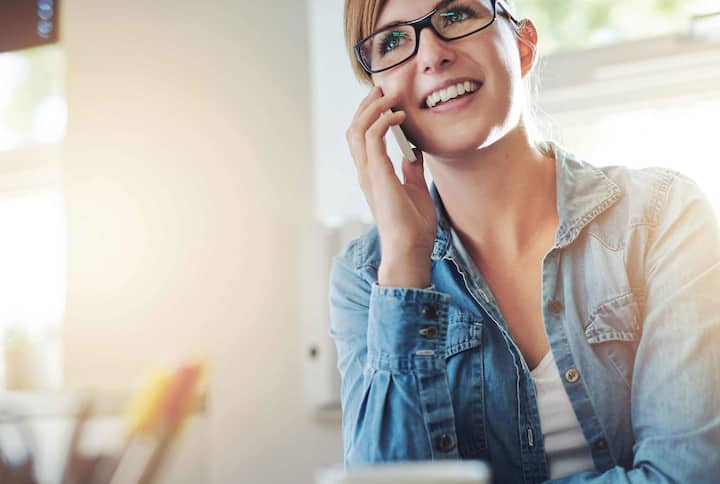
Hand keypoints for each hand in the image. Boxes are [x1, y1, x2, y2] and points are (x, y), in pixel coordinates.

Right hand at [345, 87, 436, 286]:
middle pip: (354, 128)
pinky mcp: (378, 175)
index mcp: (372, 175)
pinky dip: (383, 121)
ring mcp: (369, 173)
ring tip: (390, 96)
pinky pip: (373, 138)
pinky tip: (399, 116)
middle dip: (366, 105)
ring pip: (358, 129)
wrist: (410, 248)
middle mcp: (366, 172)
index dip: (369, 115)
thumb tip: (415, 152)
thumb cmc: (413, 226)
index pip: (361, 137)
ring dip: (373, 108)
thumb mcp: (415, 189)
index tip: (386, 100)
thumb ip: (411, 170)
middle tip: (382, 89)